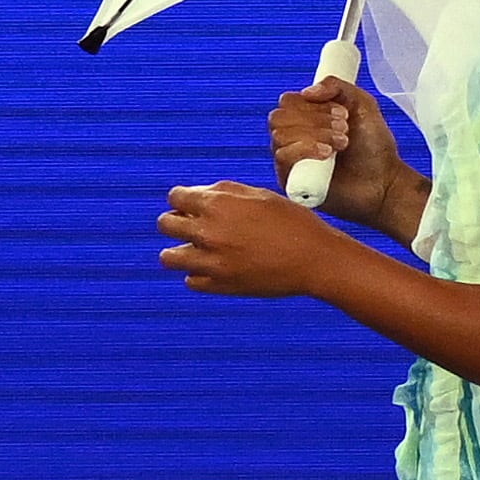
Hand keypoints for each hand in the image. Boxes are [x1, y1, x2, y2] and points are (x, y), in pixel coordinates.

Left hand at [159, 181, 356, 298]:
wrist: (315, 259)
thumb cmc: (292, 222)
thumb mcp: (260, 195)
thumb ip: (225, 192)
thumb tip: (199, 194)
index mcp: (218, 205)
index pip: (175, 197)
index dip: (182, 200)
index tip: (190, 206)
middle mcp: (209, 232)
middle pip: (165, 224)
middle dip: (175, 222)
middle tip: (190, 226)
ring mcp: (213, 262)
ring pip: (169, 257)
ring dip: (179, 251)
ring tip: (196, 250)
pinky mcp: (220, 286)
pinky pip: (190, 281)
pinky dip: (198, 274)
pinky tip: (214, 268)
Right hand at [267, 77, 419, 226]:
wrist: (385, 183)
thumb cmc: (374, 148)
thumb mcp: (362, 104)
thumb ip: (337, 86)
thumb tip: (306, 91)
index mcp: (305, 119)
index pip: (287, 101)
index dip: (311, 103)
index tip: (343, 111)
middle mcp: (293, 139)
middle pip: (278, 117)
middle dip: (315, 119)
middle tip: (345, 128)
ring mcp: (291, 162)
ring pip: (280, 136)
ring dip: (315, 134)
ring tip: (343, 143)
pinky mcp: (291, 182)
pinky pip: (282, 157)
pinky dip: (305, 150)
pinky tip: (328, 155)